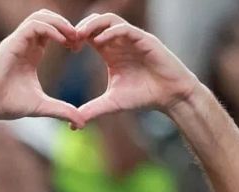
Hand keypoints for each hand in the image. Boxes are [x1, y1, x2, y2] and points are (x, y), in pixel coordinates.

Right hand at [0, 9, 83, 126]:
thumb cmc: (7, 104)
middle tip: (80, 39)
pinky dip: (51, 29)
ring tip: (74, 36)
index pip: (50, 32)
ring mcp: (17, 41)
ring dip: (60, 23)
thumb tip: (82, 123)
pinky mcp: (12, 43)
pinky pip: (33, 26)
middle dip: (65, 24)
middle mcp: (24, 44)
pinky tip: (63, 41)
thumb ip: (62, 110)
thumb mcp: (42, 106)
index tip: (78, 48)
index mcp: (31, 54)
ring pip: (40, 17)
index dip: (67, 36)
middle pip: (46, 18)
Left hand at [75, 12, 198, 122]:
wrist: (171, 97)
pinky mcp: (145, 40)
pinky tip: (100, 41)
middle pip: (96, 21)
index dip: (76, 37)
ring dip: (93, 24)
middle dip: (81, 27)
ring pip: (109, 19)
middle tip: (69, 39)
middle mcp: (120, 41)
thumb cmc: (145, 97)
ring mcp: (133, 38)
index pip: (89, 34)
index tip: (68, 47)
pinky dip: (111, 32)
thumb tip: (73, 126)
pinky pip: (124, 29)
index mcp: (111, 51)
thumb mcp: (113, 103)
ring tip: (81, 34)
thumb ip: (93, 109)